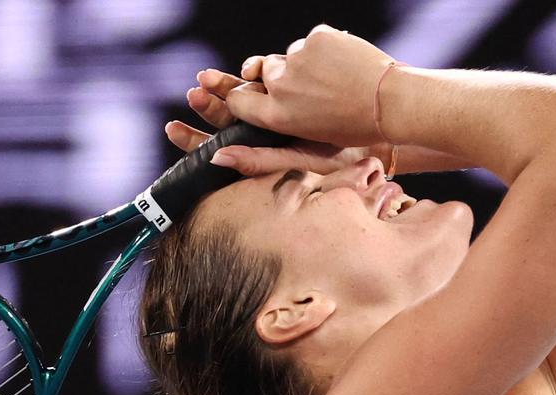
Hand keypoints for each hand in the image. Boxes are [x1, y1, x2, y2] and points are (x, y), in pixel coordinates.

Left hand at [167, 68, 392, 176]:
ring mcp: (279, 116)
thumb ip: (256, 162)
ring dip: (225, 87)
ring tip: (205, 78)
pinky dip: (255, 76)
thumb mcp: (297, 164)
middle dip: (207, 105)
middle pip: (226, 120)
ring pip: (243, 99)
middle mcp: (265, 138)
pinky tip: (248, 70)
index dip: (193, 140)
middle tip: (193, 92)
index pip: (216, 150)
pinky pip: (267, 84)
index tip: (173, 126)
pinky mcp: (294, 97)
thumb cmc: (341, 162)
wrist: (381, 137)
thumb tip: (214, 159)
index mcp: (260, 158)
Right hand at [226, 24, 393, 146]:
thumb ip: (259, 154)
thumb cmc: (350, 133)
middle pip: (263, 73)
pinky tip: (342, 69)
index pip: (238, 100)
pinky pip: (311, 43)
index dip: (238, 97)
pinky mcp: (318, 37)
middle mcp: (281, 85)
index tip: (234, 93)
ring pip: (290, 57)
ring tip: (333, 84)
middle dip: (276, 78)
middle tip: (304, 90)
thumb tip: (217, 158)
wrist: (393, 104)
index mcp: (277, 116)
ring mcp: (299, 58)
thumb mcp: (303, 150)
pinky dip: (323, 52)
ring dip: (302, 66)